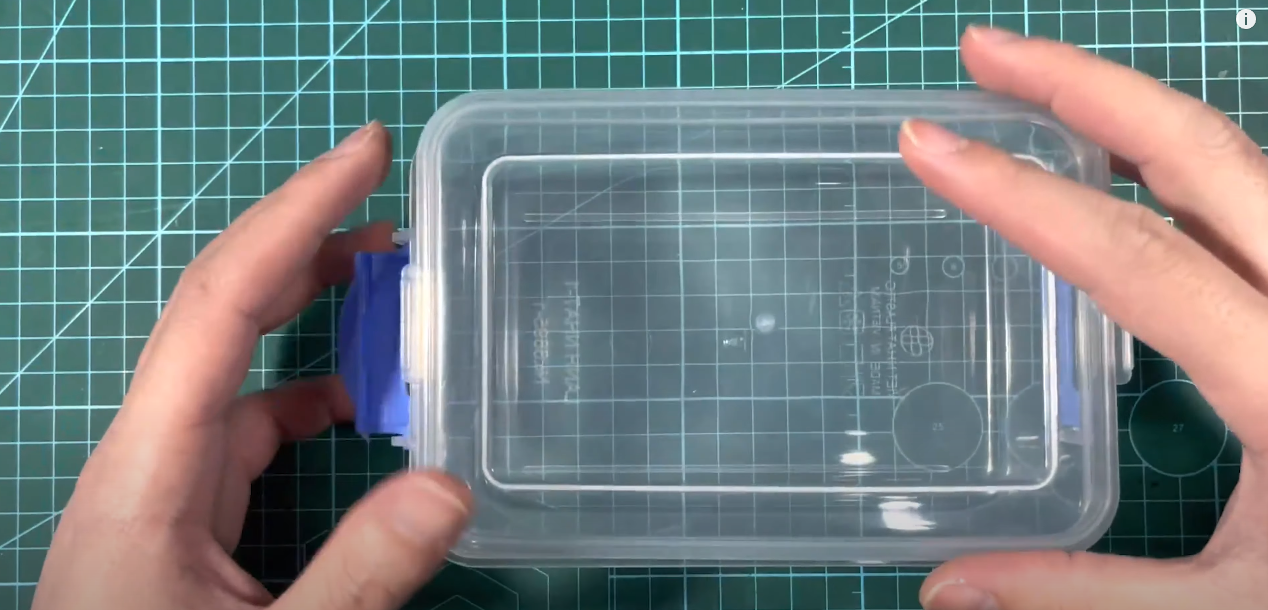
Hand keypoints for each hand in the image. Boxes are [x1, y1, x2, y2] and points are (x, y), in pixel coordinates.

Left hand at [31, 123, 472, 609]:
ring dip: (308, 317)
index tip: (366, 154)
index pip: (222, 304)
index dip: (296, 214)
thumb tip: (453, 483)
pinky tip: (357, 407)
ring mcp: (157, 487)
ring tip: (387, 287)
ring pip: (233, 367)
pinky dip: (306, 399)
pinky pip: (244, 429)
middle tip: (389, 199)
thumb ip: (359, 577)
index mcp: (145, 473)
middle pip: (216, 310)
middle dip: (302, 240)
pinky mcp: (178, 519)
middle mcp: (143, 459)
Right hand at [902, 26, 1267, 609]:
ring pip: (1241, 160)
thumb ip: (1078, 593)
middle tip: (980, 49)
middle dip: (1081, 84)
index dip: (1020, 194)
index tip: (929, 144)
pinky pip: (1259, 200)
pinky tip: (1128, 174)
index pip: (1130, 257)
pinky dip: (1179, 164)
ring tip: (1034, 90)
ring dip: (1130, 112)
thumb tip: (939, 591)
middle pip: (1200, 152)